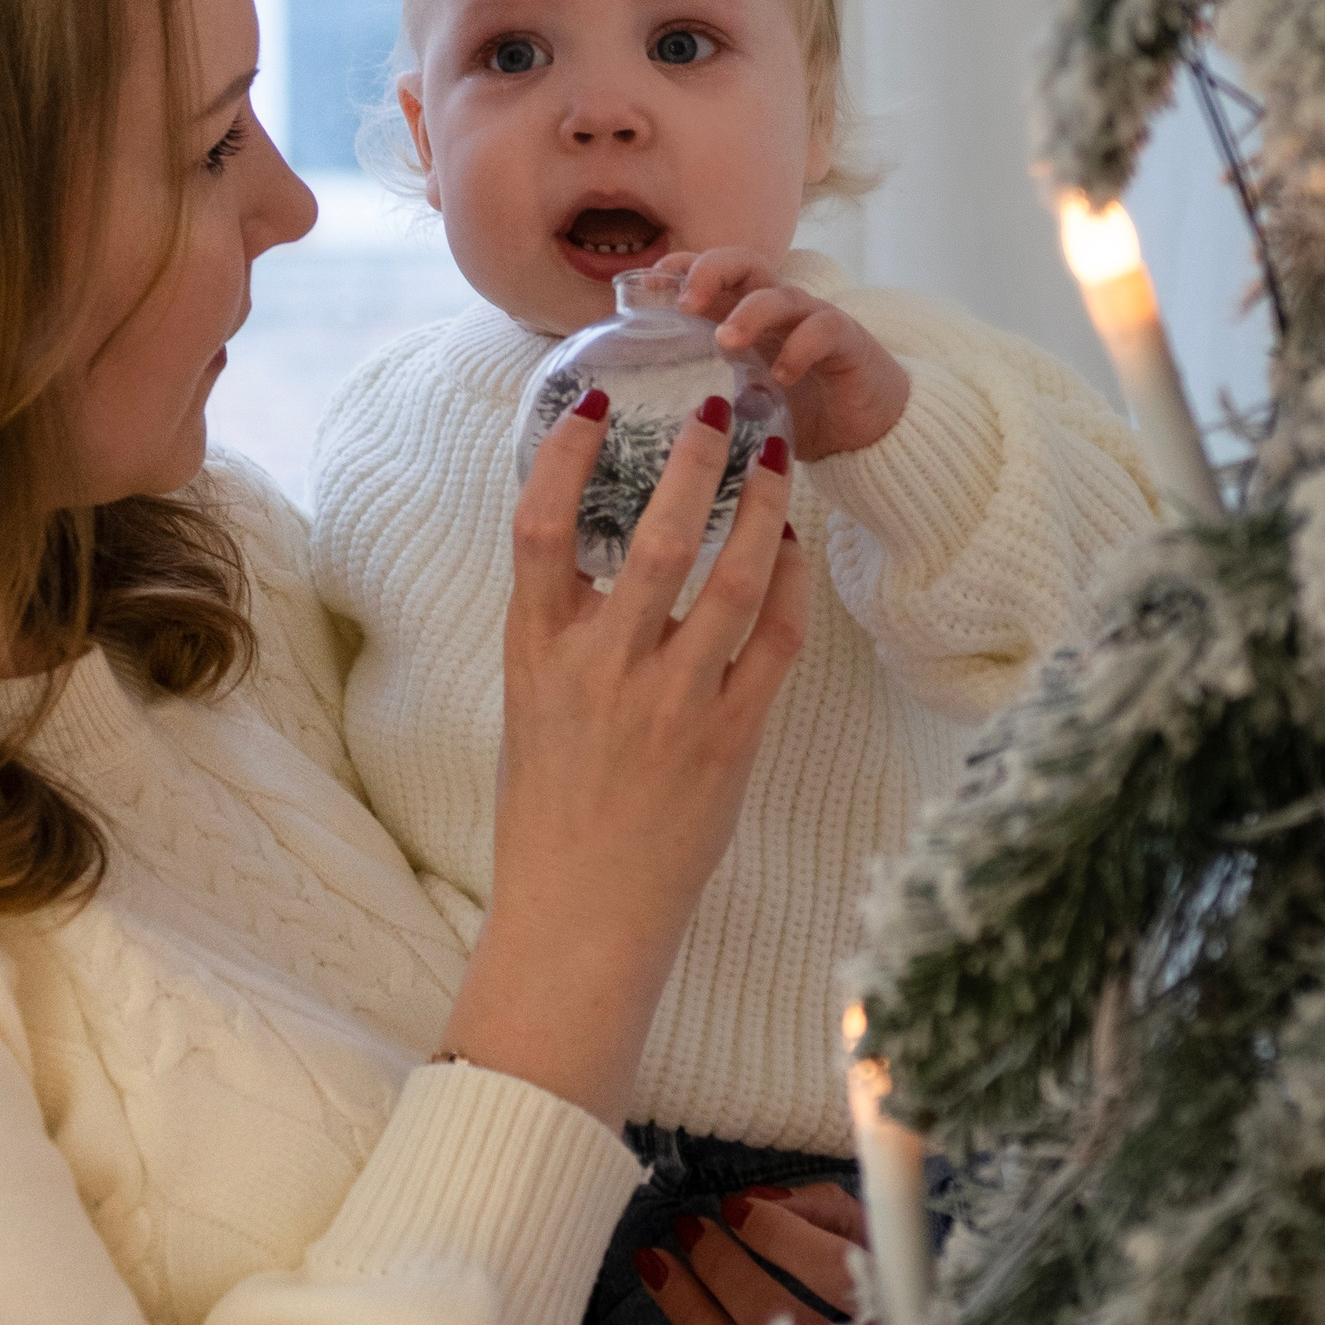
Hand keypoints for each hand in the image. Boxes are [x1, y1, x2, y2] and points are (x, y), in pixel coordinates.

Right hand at [439, 390, 810, 1127]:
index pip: (541, 527)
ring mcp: (671, 701)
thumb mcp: (530, 715)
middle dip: (696, 456)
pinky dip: (792, 588)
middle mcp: (603, 667)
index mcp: (537, 655)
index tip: (598, 406)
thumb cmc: (551, 821)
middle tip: (723, 406)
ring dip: (763, 508)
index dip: (566, 454)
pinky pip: (777, 642)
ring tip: (778, 462)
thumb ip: (563, 641)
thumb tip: (601, 570)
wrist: (582, 919)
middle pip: (654, 531)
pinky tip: (794, 556)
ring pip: (735, 576)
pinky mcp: (729, 738)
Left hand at [637, 1182, 866, 1324]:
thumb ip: (827, 1211)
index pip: (835, 1273)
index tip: (737, 1206)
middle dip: (724, 1269)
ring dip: (690, 1306)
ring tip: (658, 1261)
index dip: (779, 1237)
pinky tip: (668, 1296)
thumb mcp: (878, 1242)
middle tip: (691, 1228)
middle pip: (779, 1323)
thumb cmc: (885, 1294)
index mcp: (902, 1319)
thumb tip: (761, 1199)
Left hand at [655, 248, 911, 463]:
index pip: (714, 274)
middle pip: (746, 263)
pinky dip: (800, 348)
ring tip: (726, 341)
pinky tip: (782, 375)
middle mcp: (778, 310)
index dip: (683, 267)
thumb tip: (644, 408)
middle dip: (712, 271)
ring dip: (750, 313)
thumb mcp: (740, 401)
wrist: (865, 434)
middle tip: (686, 302)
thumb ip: (703, 390)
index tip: (650, 282)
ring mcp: (813, 321)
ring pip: (781, 296)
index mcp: (747, 317)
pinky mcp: (847, 343)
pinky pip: (823, 331)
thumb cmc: (797, 412)